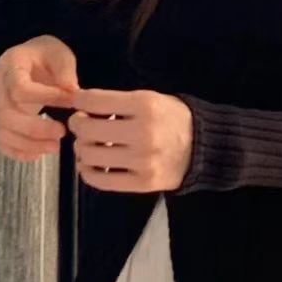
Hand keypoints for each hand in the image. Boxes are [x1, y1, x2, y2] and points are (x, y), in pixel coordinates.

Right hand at [0, 35, 79, 161]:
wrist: (33, 61)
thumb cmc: (47, 56)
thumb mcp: (60, 54)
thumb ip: (65, 70)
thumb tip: (72, 91)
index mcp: (10, 63)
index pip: (19, 88)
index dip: (44, 98)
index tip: (69, 101)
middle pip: (6, 114)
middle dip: (35, 128)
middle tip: (62, 132)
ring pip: (3, 131)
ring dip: (29, 144)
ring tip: (55, 147)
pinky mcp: (0, 121)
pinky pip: (2, 142)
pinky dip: (19, 152)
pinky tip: (39, 154)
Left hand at [65, 87, 194, 192]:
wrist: (204, 147)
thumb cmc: (171, 119)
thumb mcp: (150, 99)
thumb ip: (117, 101)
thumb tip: (81, 107)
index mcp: (145, 105)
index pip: (95, 101)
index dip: (78, 101)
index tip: (78, 104)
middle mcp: (144, 133)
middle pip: (88, 130)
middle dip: (77, 125)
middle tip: (80, 124)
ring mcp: (143, 160)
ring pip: (91, 156)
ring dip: (82, 149)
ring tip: (88, 145)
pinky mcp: (143, 183)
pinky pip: (102, 181)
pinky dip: (88, 172)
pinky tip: (90, 165)